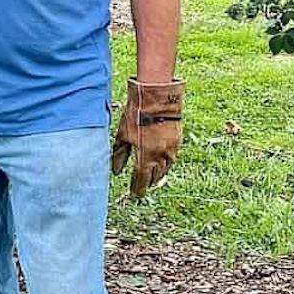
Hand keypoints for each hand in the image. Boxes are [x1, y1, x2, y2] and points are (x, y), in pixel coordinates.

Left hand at [111, 78, 183, 197]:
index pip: (141, 180)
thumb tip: (116, 171)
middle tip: (141, 187)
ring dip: (157, 176)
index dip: (137, 189)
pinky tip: (160, 164)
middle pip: (154, 178)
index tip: (134, 194)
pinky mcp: (177, 143)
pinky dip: (164, 165)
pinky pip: (171, 160)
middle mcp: (160, 158)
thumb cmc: (136, 115)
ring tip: (150, 178)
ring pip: (164, 170)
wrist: (157, 99)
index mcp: (145, 157)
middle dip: (147, 183)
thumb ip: (120, 154)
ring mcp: (170, 151)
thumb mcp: (123, 134)